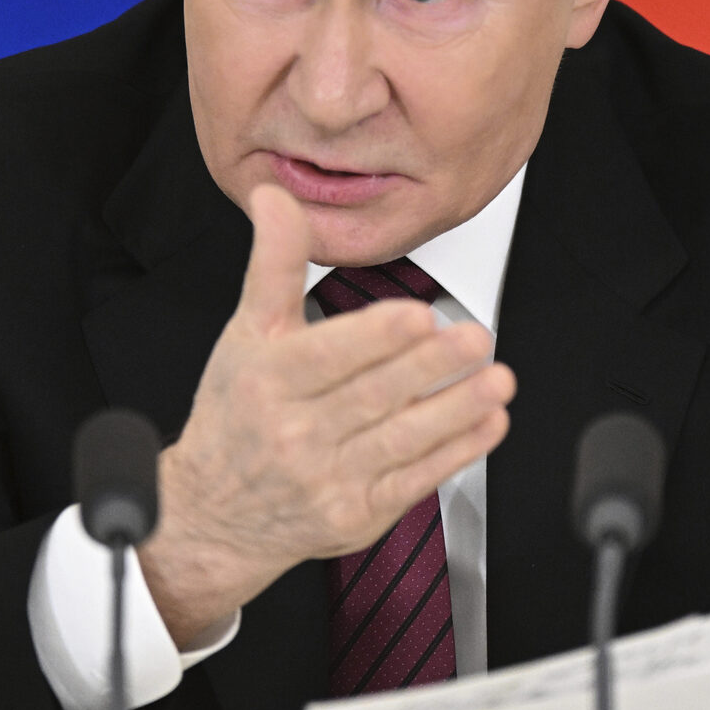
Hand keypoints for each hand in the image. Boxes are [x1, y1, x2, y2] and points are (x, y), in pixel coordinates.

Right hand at [136, 184, 514, 644]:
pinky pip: (416, 479)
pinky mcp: (358, 514)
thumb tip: (275, 195)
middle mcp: (296, 432)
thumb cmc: (235, 412)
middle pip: (374, 395)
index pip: (327, 355)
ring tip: (496, 379)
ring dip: (456, 409)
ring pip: (403, 439)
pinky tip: (488, 423)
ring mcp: (329, 478)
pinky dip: (457, 451)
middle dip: (431, 367)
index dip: (375, 337)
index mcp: (269, 380)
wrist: (213, 513)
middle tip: (475, 338)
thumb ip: (273, 262)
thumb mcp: (246, 332)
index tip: (416, 317)